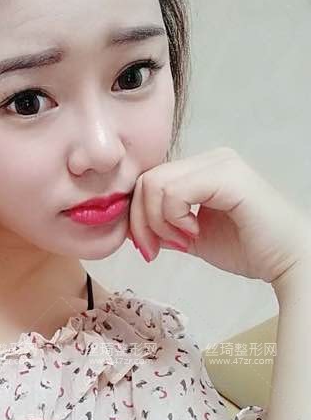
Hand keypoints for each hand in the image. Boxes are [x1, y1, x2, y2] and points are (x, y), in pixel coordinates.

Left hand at [127, 146, 310, 284]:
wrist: (287, 261)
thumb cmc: (249, 248)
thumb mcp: (191, 237)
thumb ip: (163, 226)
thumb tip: (132, 228)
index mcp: (200, 169)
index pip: (148, 181)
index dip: (137, 216)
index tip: (148, 248)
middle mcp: (209, 159)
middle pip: (146, 180)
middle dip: (141, 221)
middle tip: (156, 249)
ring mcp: (219, 164)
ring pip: (155, 184)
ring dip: (158, 221)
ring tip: (182, 240)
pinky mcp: (227, 176)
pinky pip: (175, 191)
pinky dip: (174, 217)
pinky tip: (194, 232)